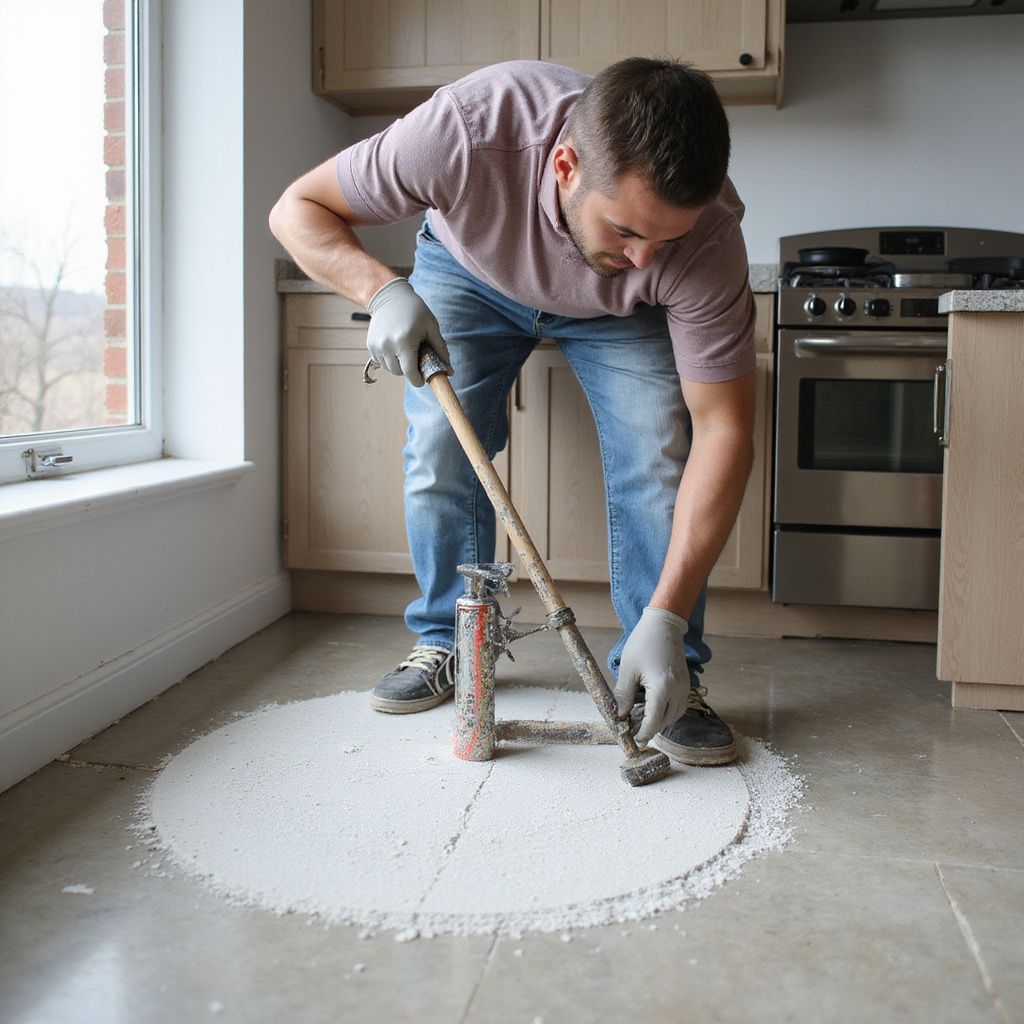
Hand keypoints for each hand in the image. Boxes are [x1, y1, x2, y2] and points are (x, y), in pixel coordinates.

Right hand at [366, 278, 449, 387]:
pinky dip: (390, 359)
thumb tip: (449, 372)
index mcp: (404, 341)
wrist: (389, 296)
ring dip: (399, 365)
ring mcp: (377, 346)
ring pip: (390, 369)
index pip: (410, 372)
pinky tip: (395, 346)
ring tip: (405, 350)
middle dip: (409, 370)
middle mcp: (388, 345)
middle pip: (400, 372)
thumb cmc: (414, 310)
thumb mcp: (431, 326)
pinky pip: (381, 362)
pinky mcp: (370, 345)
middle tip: (415, 358)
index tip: (422, 379)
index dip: (417, 380)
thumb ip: (440, 349)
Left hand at [613, 606, 689, 745]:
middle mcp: (678, 690)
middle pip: (665, 722)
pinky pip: (678, 705)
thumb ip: (623, 695)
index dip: (642, 733)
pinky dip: (666, 710)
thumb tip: (619, 716)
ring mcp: (684, 687)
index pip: (654, 721)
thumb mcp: (628, 670)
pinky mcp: (685, 682)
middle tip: (631, 726)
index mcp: (662, 688)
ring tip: (638, 716)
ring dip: (658, 720)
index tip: (632, 738)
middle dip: (649, 727)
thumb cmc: (643, 643)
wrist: (663, 624)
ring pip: (674, 715)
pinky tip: (651, 706)